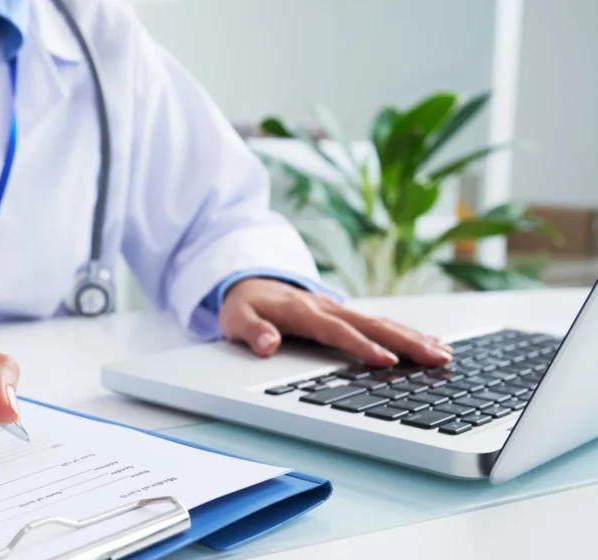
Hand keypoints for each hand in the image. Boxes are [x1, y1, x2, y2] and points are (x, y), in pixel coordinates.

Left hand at [218, 278, 451, 366]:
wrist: (250, 283)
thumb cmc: (244, 306)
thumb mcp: (236, 319)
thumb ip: (252, 331)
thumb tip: (266, 344)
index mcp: (303, 312)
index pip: (337, 331)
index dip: (361, 346)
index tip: (386, 361)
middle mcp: (327, 308)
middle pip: (371, 325)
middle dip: (405, 342)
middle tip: (436, 358)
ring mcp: (339, 309)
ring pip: (381, 323)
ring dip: (413, 338)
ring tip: (444, 354)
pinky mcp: (346, 314)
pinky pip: (379, 323)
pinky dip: (405, 332)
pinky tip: (430, 343)